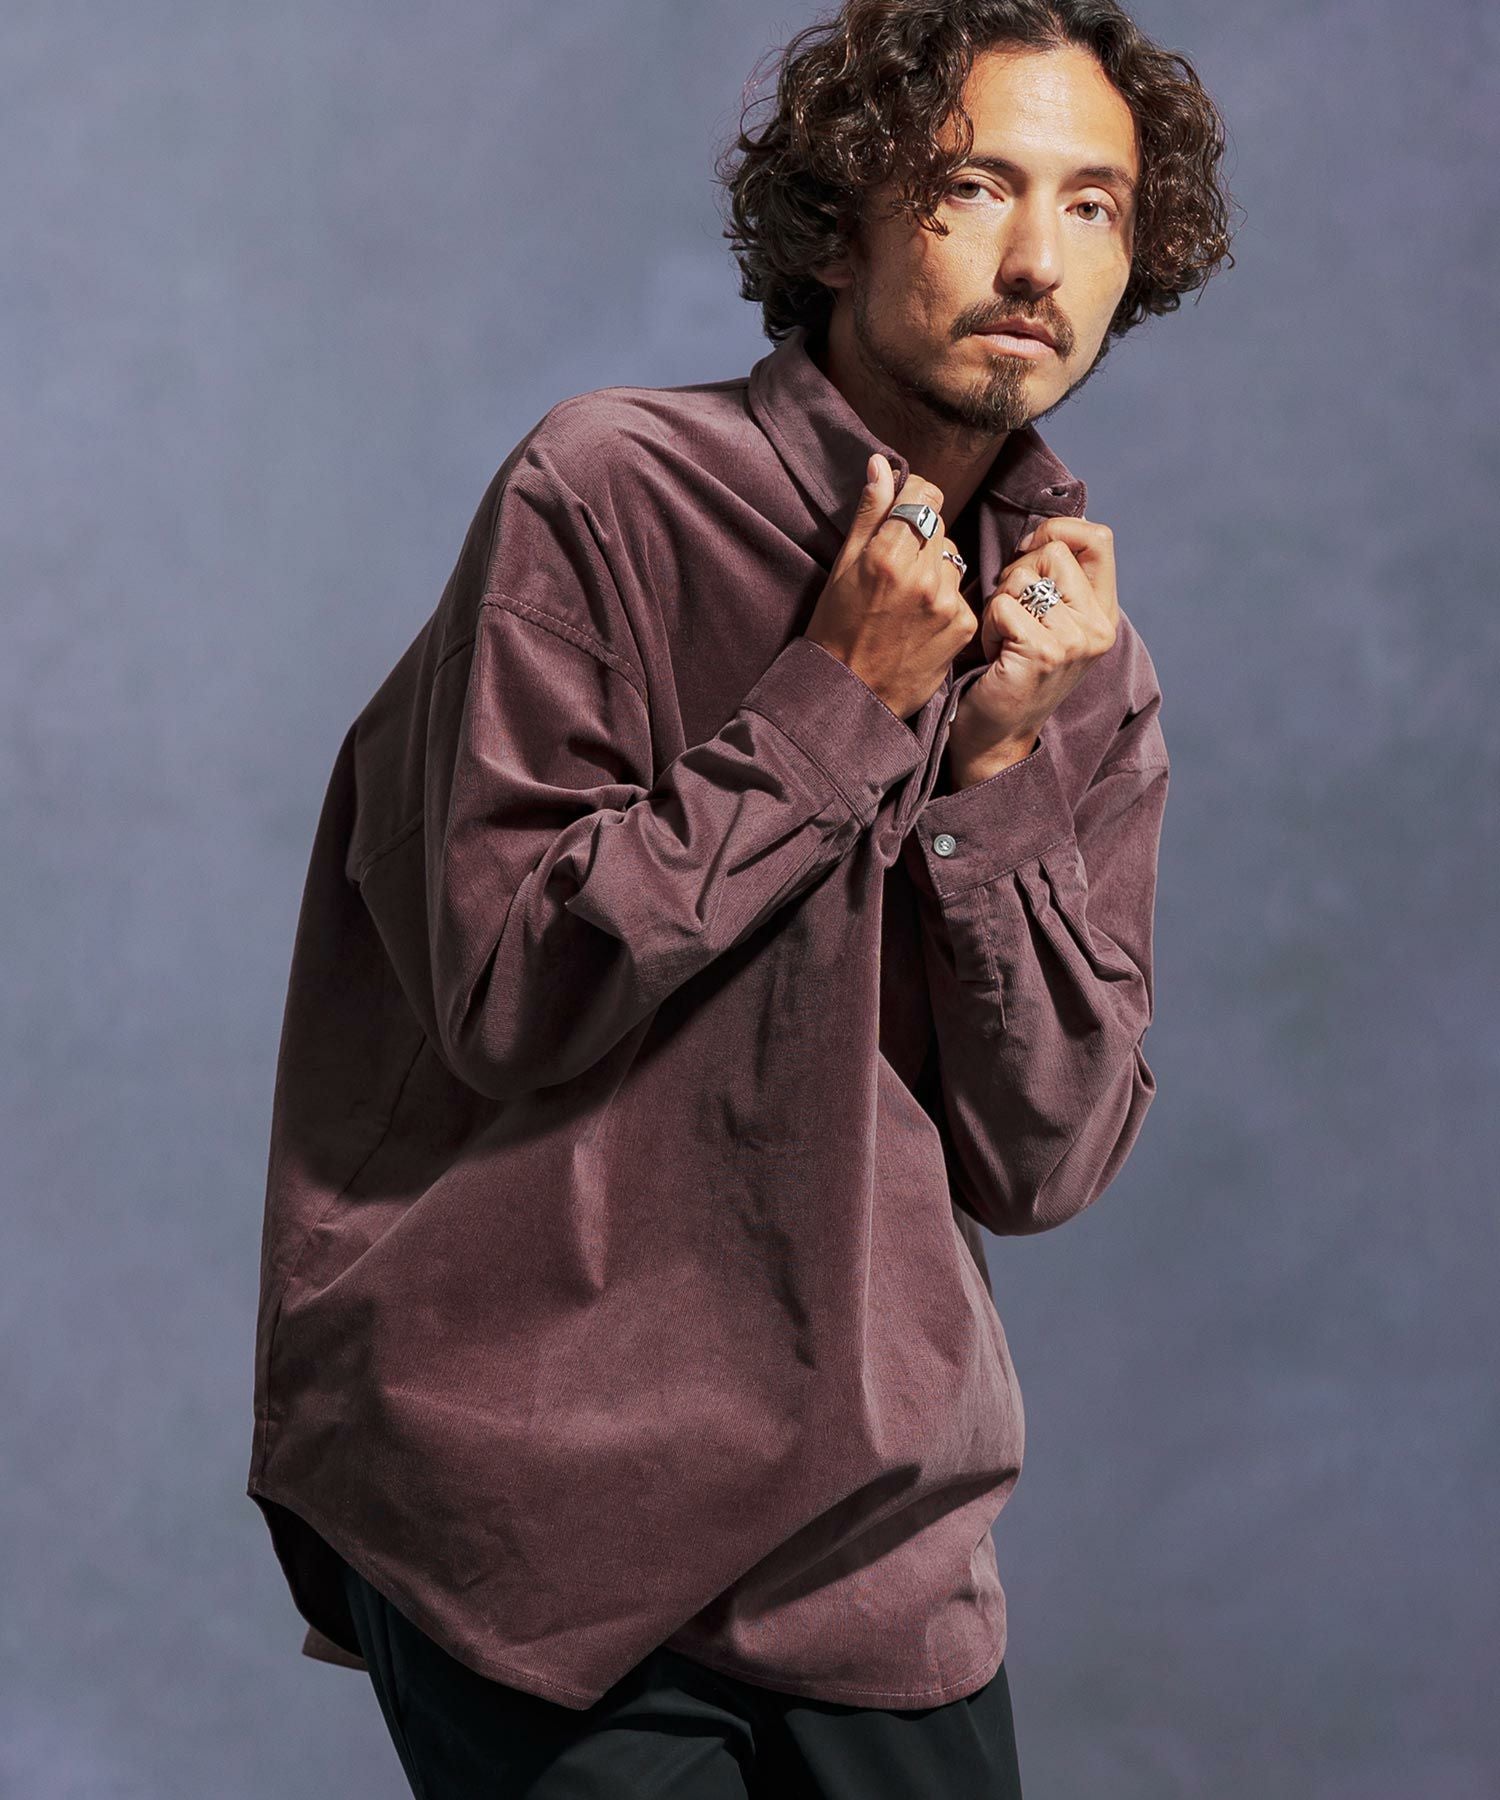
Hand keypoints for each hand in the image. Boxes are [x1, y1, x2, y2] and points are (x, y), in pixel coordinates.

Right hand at [804, 453, 978, 721]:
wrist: (852, 694)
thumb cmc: (837, 629)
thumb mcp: (842, 567)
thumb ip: (868, 513)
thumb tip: (881, 463)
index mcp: (887, 553)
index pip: (925, 494)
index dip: (913, 499)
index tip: (901, 515)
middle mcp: (923, 574)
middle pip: (940, 525)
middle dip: (921, 536)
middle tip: (896, 568)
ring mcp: (947, 601)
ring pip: (953, 557)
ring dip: (936, 568)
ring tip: (909, 597)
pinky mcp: (964, 625)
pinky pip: (961, 592)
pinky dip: (946, 600)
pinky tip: (922, 620)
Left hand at [947, 516, 1119, 780]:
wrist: (998, 735)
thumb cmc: (1012, 671)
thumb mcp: (1049, 621)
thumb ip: (1057, 579)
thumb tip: (1044, 529)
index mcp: (1104, 613)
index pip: (1099, 537)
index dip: (1056, 531)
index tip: (1027, 553)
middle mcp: (1099, 626)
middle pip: (1054, 551)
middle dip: (1017, 572)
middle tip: (1011, 615)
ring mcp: (1075, 641)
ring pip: (1022, 577)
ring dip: (999, 604)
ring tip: (1004, 640)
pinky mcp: (1044, 653)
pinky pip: (1002, 606)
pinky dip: (989, 626)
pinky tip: (995, 654)